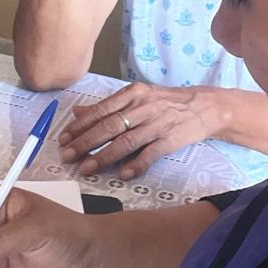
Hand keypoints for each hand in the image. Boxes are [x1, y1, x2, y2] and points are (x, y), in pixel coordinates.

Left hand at [59, 83, 221, 178]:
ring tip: (86, 169)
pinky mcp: (170, 139)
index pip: (100, 111)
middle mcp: (143, 107)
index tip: (63, 139)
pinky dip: (135, 164)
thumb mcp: (137, 96)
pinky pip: (150, 153)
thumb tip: (78, 111)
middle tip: (68, 156)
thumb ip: (108, 105)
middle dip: (85, 143)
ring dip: (103, 157)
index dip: (79, 126)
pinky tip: (122, 174)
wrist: (204, 107)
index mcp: (132, 94)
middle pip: (109, 126)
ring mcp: (157, 123)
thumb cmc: (166, 102)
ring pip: (125, 141)